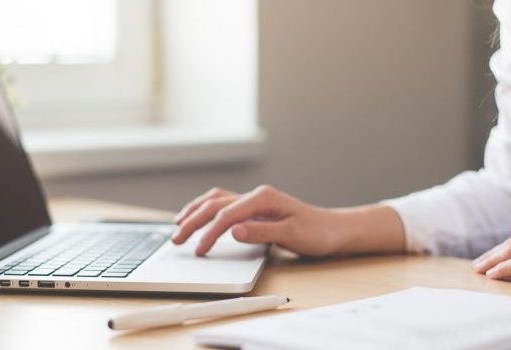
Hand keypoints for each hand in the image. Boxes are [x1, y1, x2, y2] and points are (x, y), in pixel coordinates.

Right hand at [172, 185, 338, 255]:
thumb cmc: (317, 232)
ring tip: (177, 224)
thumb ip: (261, 232)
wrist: (333, 230)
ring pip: (216, 200)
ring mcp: (254, 201)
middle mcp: (256, 196)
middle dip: (193, 221)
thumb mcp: (291, 235)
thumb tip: (233, 231)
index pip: (227, 215)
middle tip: (176, 239)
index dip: (210, 233)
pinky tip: (198, 217)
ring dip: (195, 211)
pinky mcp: (255, 209)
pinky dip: (206, 210)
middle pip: (215, 205)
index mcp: (263, 198)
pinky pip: (223, 204)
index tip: (199, 250)